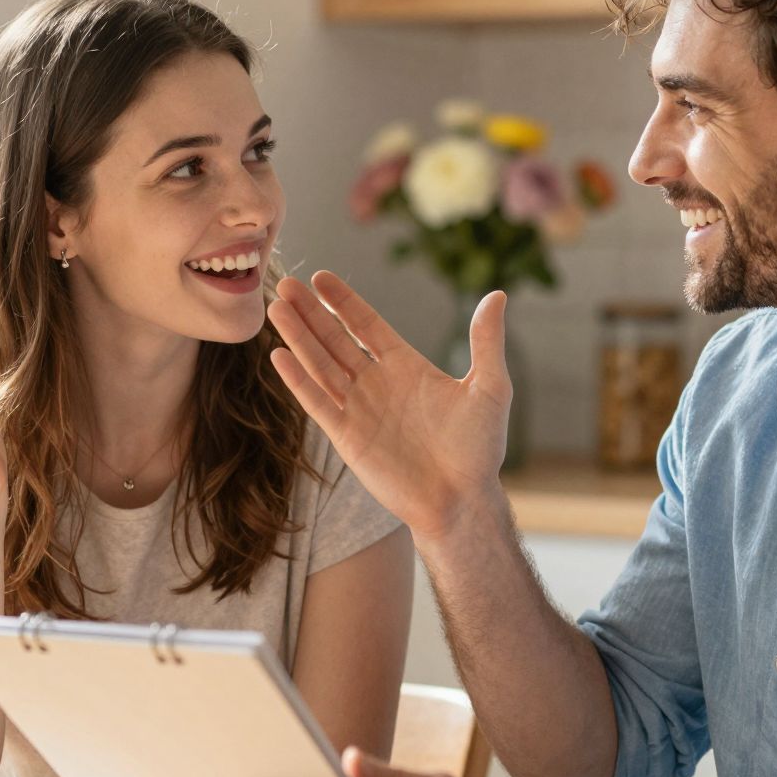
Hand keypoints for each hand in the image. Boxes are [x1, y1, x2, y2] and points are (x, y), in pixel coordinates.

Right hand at [267, 272, 507, 541]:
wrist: (461, 499)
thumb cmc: (480, 448)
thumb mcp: (490, 388)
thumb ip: (486, 341)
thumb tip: (499, 294)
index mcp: (406, 366)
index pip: (366, 324)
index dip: (343, 301)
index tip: (320, 277)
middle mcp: (377, 383)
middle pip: (335, 339)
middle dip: (311, 312)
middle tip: (286, 284)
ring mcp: (359, 409)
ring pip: (320, 365)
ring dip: (298, 338)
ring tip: (277, 308)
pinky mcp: (346, 437)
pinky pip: (317, 403)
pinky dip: (298, 381)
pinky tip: (279, 355)